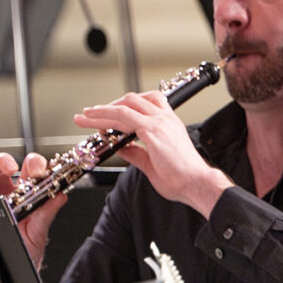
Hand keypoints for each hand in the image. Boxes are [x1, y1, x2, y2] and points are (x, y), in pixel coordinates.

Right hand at [0, 151, 64, 268]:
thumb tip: (61, 195)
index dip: (32, 166)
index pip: (27, 174)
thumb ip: (48, 212)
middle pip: (1, 170)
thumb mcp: (39, 232)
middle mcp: (5, 196)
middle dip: (4, 161)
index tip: (37, 168)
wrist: (17, 273)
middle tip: (11, 165)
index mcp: (25, 197)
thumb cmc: (27, 252)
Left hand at [73, 90, 230, 216]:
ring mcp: (160, 122)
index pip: (145, 105)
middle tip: (91, 114)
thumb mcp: (152, 164)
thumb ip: (136, 154)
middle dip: (109, 105)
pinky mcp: (152, 130)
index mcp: (169, 125)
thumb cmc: (182, 178)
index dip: (124, 107)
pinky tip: (94, 122)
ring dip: (102, 110)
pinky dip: (106, 117)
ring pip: (124, 106)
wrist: (196, 184)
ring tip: (85, 117)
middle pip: (133, 99)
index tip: (108, 116)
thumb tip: (122, 148)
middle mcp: (165, 119)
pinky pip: (123, 116)